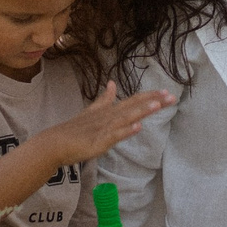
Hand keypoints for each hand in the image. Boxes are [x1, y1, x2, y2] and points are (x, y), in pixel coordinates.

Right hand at [41, 85, 172, 170]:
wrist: (54, 143)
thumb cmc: (74, 130)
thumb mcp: (91, 112)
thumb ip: (103, 99)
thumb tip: (112, 84)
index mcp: (108, 111)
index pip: (132, 101)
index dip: (149, 96)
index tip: (166, 92)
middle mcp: (108, 117)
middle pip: (133, 106)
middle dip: (153, 101)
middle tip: (171, 96)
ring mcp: (104, 129)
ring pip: (126, 118)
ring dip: (142, 111)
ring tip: (157, 105)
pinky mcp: (98, 142)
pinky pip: (114, 136)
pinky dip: (126, 131)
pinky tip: (138, 128)